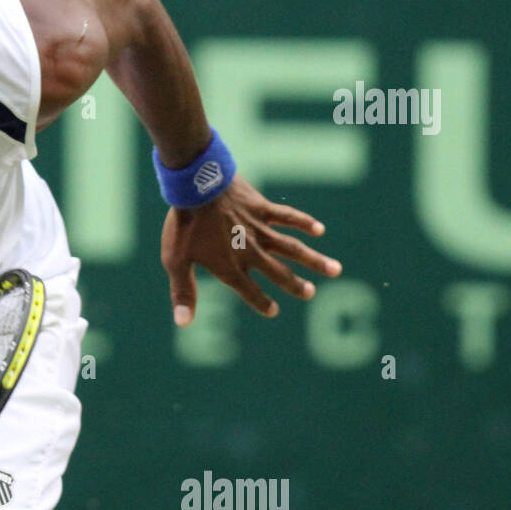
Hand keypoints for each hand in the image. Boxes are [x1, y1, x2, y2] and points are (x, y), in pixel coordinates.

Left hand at [160, 175, 341, 324]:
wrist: (194, 186)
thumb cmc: (183, 225)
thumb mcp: (176, 261)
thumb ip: (183, 292)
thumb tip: (182, 323)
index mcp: (230, 266)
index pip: (250, 291)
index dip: (261, 302)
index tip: (273, 310)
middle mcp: (249, 251)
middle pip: (279, 272)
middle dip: (295, 285)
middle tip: (310, 294)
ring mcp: (258, 229)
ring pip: (292, 248)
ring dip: (313, 259)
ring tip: (334, 269)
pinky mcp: (262, 208)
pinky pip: (287, 217)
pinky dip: (304, 223)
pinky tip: (319, 230)